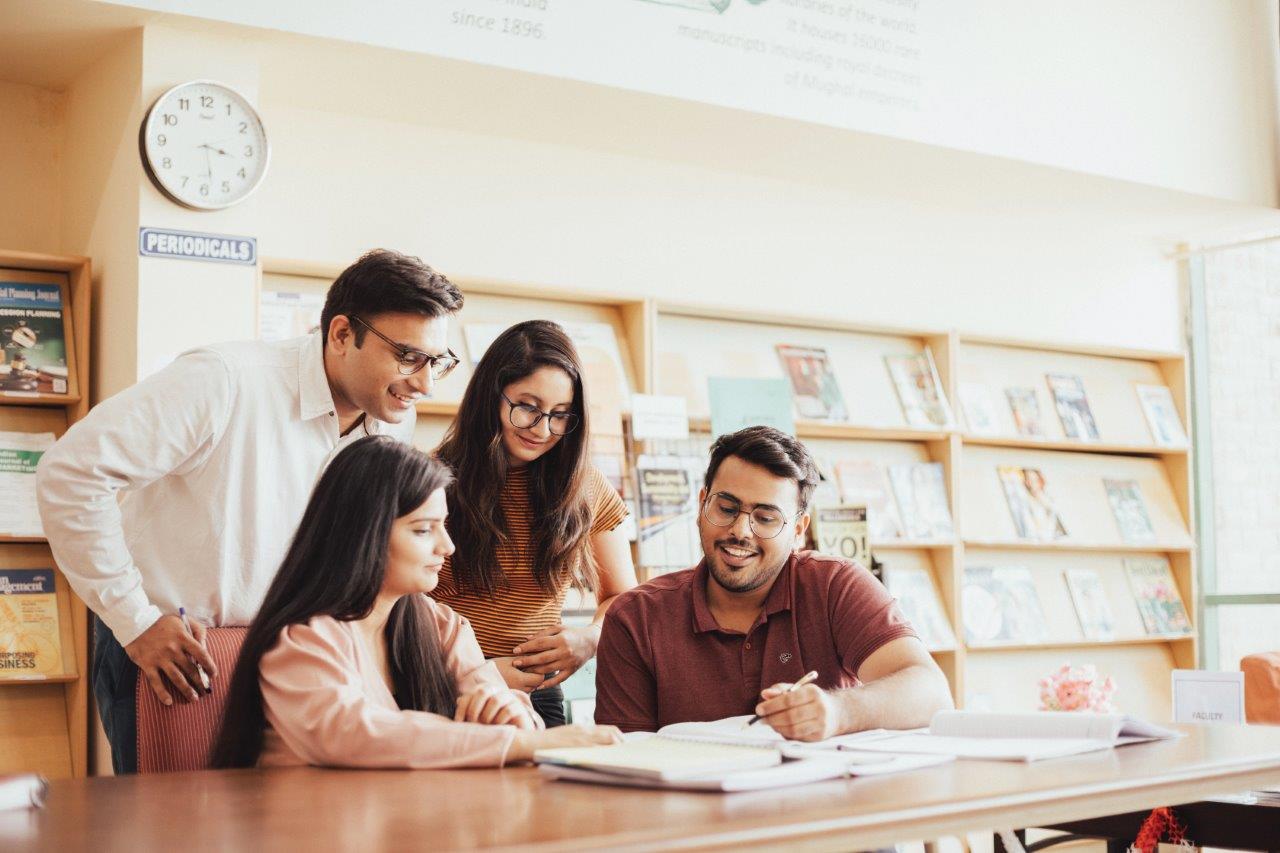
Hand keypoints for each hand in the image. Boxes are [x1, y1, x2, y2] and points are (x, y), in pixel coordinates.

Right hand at [123, 614, 216, 705]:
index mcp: (183, 638)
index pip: (202, 655)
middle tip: (205, 690)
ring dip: (186, 690)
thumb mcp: (184, 620)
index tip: (213, 675)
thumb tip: (205, 647)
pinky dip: (162, 693)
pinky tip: (169, 702)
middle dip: (200, 681)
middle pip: (190, 669)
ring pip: (176, 678)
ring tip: (194, 698)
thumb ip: (198, 631)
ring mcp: (160, 658)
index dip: (210, 666)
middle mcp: (173, 649)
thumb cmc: (163, 623)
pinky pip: (156, 682)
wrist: (136, 623)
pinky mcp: (147, 664)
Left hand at [455, 684, 538, 729]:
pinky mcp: (520, 709)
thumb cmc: (494, 725)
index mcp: (487, 691)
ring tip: (486, 726)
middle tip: (473, 723)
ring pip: (496, 700)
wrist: (517, 733)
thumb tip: (458, 700)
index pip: (471, 693)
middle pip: (483, 690)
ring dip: (487, 716)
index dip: (463, 707)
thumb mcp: (479, 717)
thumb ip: (469, 709)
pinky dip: (499, 720)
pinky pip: (508, 710)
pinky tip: (498, 728)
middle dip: (474, 708)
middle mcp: (498, 692)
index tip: (458, 722)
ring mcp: (510, 699)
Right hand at [491, 656, 547, 692]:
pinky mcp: (513, 696)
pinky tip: (516, 678)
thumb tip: (538, 656)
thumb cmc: (494, 667)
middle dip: (535, 675)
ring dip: (530, 681)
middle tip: (527, 667)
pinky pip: (524, 691)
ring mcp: (517, 694)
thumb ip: (525, 659)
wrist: (479, 678)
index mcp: (520, 679)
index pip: (540, 678)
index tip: (532, 664)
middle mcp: (520, 689)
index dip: (539, 670)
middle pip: (537, 684)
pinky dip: (524, 685)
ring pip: (531, 688)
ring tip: (520, 672)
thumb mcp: (510, 660)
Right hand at [508, 724, 623, 761]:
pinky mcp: (575, 746)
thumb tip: (596, 748)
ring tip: (623, 758)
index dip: (620, 738)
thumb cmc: (547, 744)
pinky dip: (606, 753)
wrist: (530, 742)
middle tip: (627, 755)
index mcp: (582, 728)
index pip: (609, 729)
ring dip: (617, 749)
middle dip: (623, 744)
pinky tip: (610, 761)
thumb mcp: (567, 737)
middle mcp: (584, 731)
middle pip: (612, 733)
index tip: (625, 747)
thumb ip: (581, 740)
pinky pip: (596, 749)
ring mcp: (580, 738)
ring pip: (607, 740)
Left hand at [511, 624, 599, 688]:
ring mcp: (569, 662)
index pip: (540, 643)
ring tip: (523, 673)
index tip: (515, 650)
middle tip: (515, 663)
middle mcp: (565, 651)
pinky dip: (548, 684)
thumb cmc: (572, 633)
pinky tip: (538, 686)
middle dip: (527, 661)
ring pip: (548, 669)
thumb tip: (525, 639)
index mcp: (561, 639)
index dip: (527, 647)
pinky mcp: (572, 671)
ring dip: (534, 672)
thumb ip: (542, 633)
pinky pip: (558, 679)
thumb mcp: (559, 629)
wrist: (592, 642)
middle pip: (542, 658)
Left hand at [754, 682, 842, 741]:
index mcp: (813, 693)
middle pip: (790, 716)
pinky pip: (797, 737)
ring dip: (777, 727)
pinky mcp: (819, 736)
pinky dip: (785, 733)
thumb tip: (765, 694)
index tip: (759, 709)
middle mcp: (819, 708)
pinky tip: (781, 728)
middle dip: (772, 718)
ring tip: (770, 723)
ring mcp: (821, 723)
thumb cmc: (812, 699)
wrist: (836, 712)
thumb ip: (780, 690)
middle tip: (761, 719)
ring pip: (793, 729)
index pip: (788, 700)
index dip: (771, 706)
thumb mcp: (798, 689)